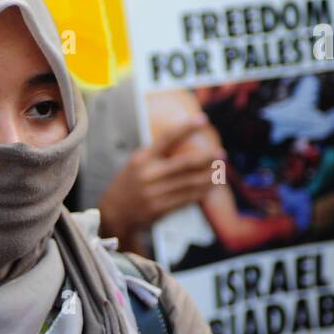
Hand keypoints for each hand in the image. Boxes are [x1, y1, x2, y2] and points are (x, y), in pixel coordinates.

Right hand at [98, 117, 221, 245]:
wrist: (114, 213)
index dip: (186, 127)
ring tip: (219, 172)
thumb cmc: (129, 184)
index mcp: (142, 158)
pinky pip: (186, 199)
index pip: (167, 138)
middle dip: (206, 158)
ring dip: (208, 177)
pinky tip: (209, 188)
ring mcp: (154, 193)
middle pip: (185, 163)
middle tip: (220, 154)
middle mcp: (148, 174)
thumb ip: (157, 155)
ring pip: (190, 183)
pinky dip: (200, 193)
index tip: (202, 120)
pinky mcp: (159, 209)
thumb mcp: (137, 164)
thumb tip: (185, 144)